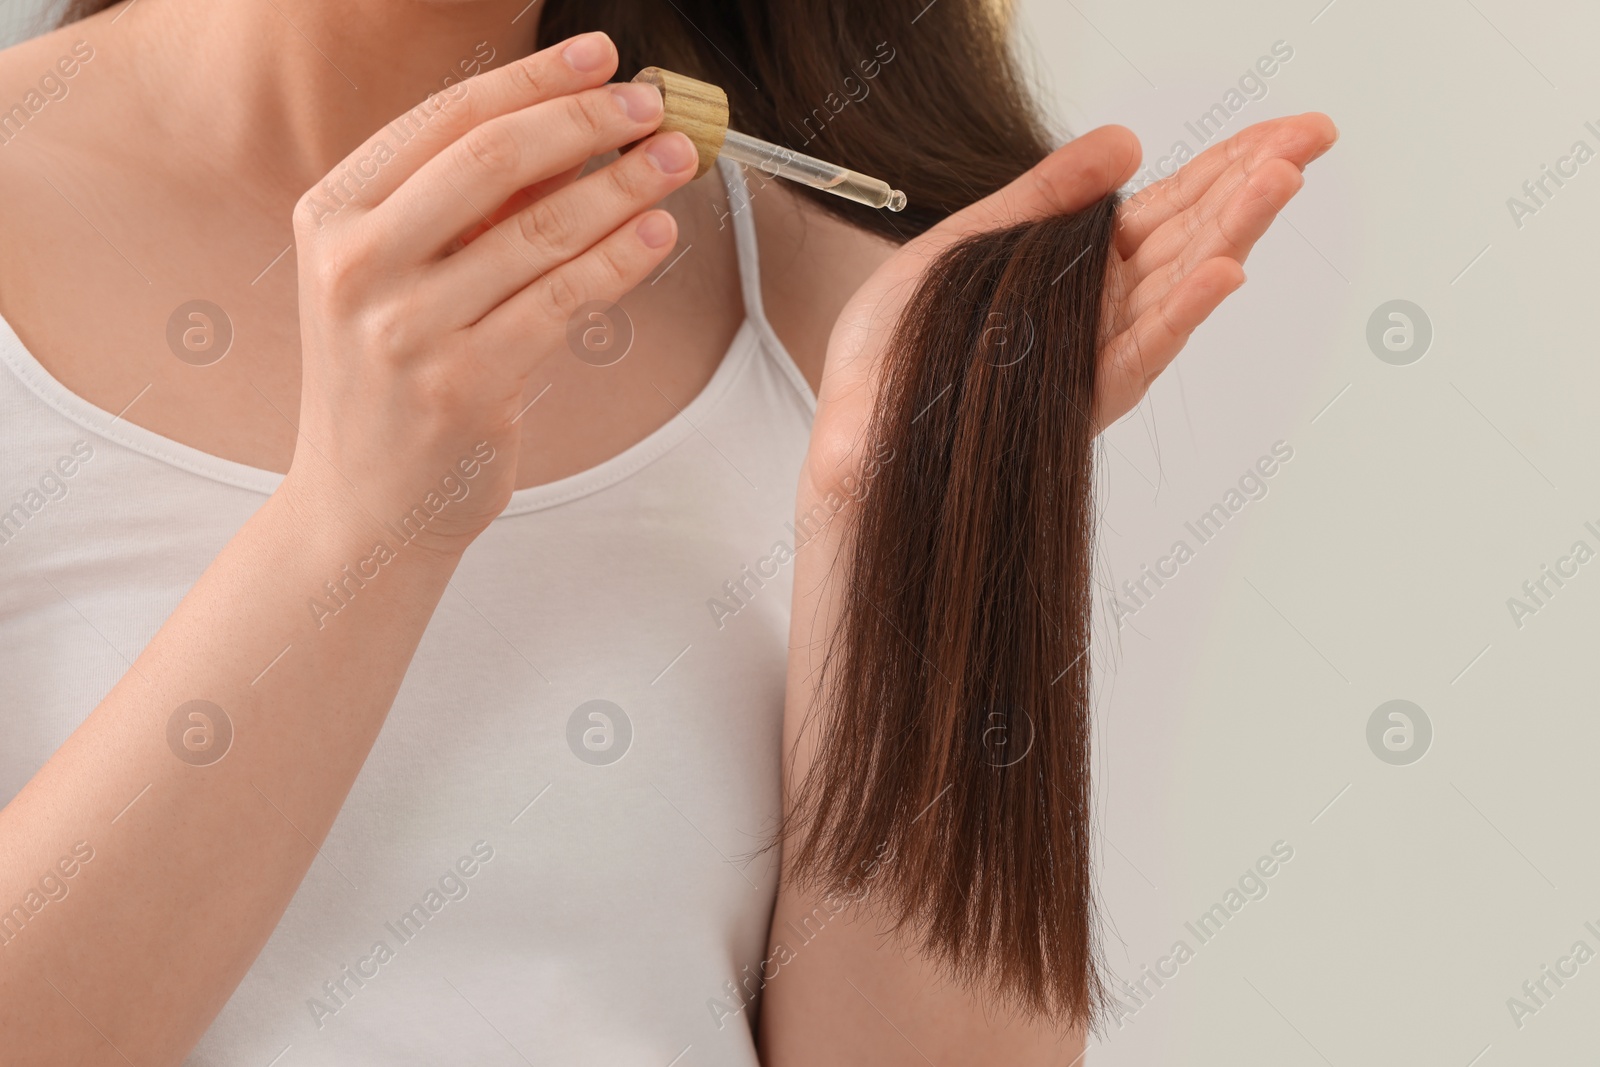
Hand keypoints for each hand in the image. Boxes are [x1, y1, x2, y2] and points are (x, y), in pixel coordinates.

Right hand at [282, 32, 699, 552]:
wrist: (364, 507)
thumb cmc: (392, 382)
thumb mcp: (397, 279)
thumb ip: (464, 208)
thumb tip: (571, 130)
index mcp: (333, 215)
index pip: (445, 120)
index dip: (533, 80)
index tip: (600, 57)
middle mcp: (356, 264)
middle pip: (491, 160)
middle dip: (585, 122)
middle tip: (652, 107)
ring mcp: (405, 328)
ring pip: (539, 231)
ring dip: (622, 186)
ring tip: (676, 162)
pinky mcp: (462, 386)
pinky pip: (563, 302)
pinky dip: (620, 259)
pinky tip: (657, 232)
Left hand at [806, 113, 1336, 496]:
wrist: (859, 424)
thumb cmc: (904, 344)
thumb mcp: (973, 238)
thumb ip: (1048, 193)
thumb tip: (1127, 141)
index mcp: (1082, 268)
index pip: (1172, 206)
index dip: (1229, 164)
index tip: (1287, 130)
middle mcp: (1104, 311)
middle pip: (1193, 235)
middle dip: (1253, 183)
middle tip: (1314, 135)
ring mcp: (1099, 353)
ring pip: (1180, 284)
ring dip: (1234, 230)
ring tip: (1283, 178)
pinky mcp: (1082, 396)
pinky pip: (1141, 349)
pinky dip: (1182, 311)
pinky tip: (1223, 272)